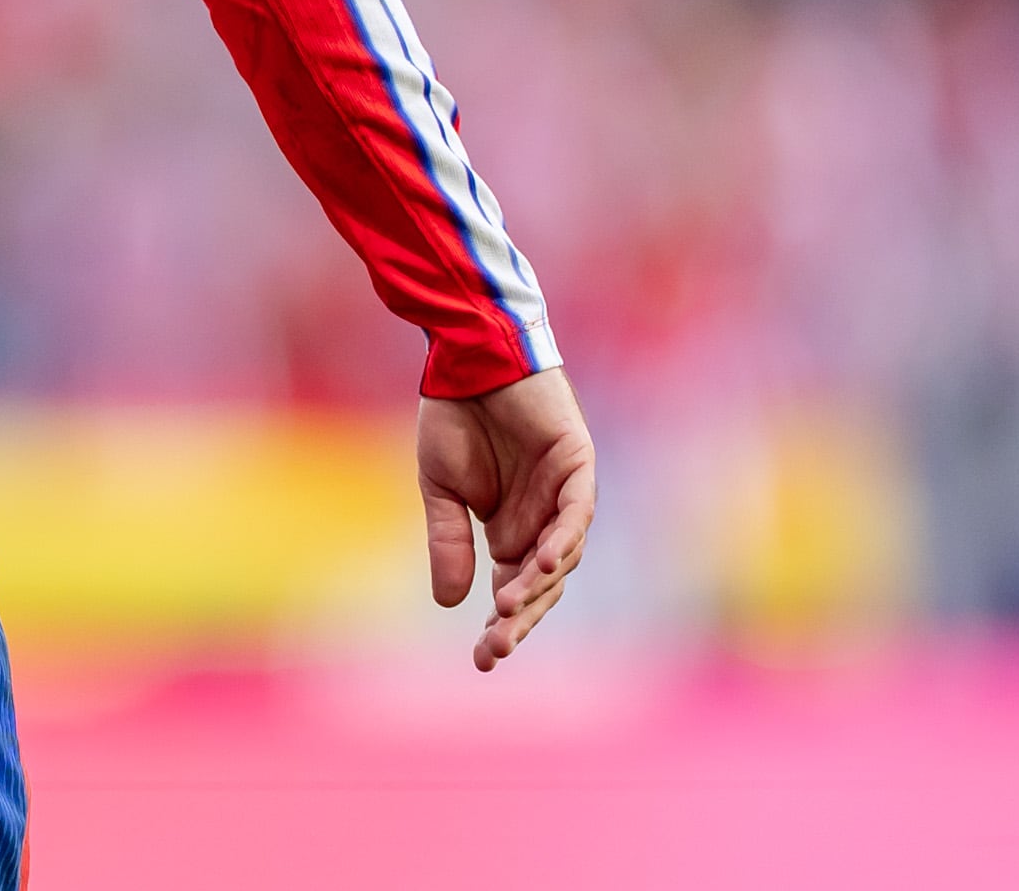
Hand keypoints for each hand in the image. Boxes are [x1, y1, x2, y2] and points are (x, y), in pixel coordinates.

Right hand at [419, 365, 594, 671]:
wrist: (467, 358)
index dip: (502, 626)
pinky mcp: (577, 465)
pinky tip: (541, 560)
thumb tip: (449, 603)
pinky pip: (577, 512)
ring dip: (538, 583)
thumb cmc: (454, 417)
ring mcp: (564, 495)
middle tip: (496, 646)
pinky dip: (563, 537)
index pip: (513, 590)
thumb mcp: (440, 489)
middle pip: (542, 584)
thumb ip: (449, 541)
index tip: (482, 660)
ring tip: (508, 607)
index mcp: (511, 531)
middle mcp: (544, 520)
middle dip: (520, 618)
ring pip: (562, 554)